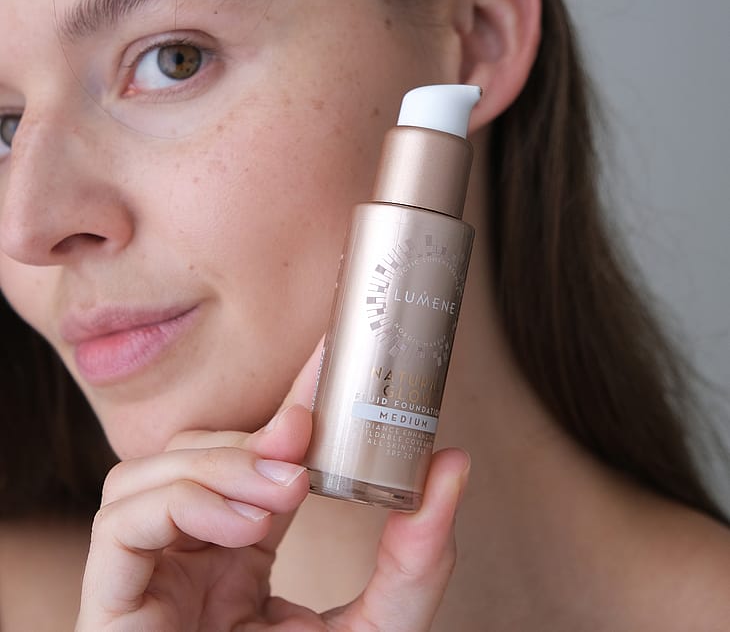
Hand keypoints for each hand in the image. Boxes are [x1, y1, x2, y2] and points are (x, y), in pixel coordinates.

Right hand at [76, 342, 469, 630]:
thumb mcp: (378, 627)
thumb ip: (417, 558)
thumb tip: (453, 463)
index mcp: (241, 549)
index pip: (257, 456)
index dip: (289, 401)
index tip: (330, 360)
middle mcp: (188, 552)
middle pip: (191, 453)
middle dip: (249, 437)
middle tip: (306, 440)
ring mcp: (145, 573)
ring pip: (146, 473)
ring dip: (220, 465)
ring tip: (283, 492)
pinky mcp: (111, 601)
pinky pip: (119, 522)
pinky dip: (180, 503)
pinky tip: (241, 525)